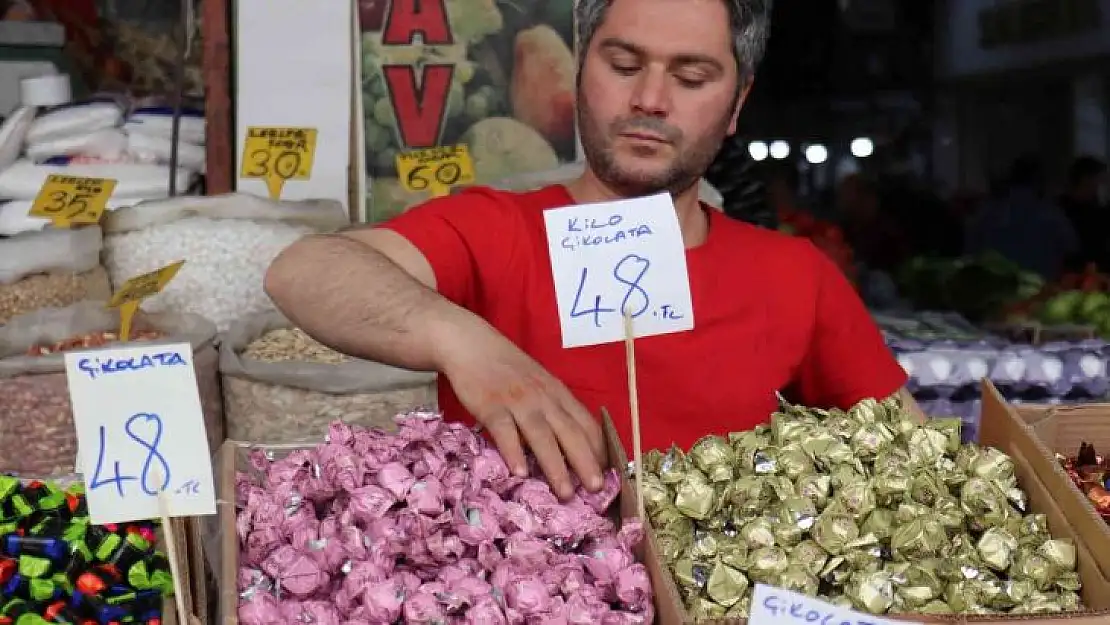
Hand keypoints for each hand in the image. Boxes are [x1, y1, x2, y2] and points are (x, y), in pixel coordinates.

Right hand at [435, 319, 605, 498]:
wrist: (472, 345)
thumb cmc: (508, 368)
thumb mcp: (539, 384)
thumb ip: (554, 409)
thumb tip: (571, 445)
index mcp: (558, 393)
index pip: (587, 423)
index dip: (598, 450)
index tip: (606, 475)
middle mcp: (543, 397)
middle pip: (570, 432)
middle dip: (586, 462)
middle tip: (597, 490)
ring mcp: (518, 401)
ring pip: (542, 436)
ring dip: (556, 466)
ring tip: (565, 493)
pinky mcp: (491, 405)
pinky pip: (505, 431)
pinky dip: (513, 451)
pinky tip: (519, 473)